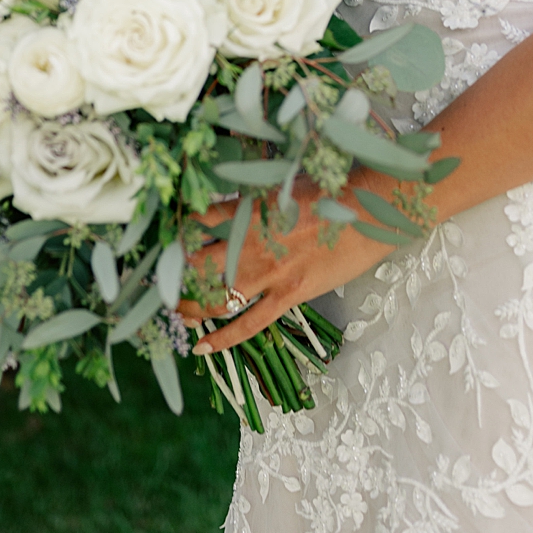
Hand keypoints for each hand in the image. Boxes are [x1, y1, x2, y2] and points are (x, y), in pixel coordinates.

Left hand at [182, 176, 397, 354]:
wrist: (370, 211)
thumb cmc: (330, 192)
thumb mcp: (282, 185)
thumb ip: (252, 201)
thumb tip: (225, 210)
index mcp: (248, 210)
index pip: (198, 224)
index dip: (177, 237)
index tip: (168, 245)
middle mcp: (251, 243)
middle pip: (198, 267)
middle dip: (175, 279)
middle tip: (163, 286)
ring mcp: (270, 272)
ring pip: (216, 298)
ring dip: (191, 308)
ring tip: (179, 313)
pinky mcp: (289, 295)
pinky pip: (249, 324)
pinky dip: (222, 339)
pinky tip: (202, 347)